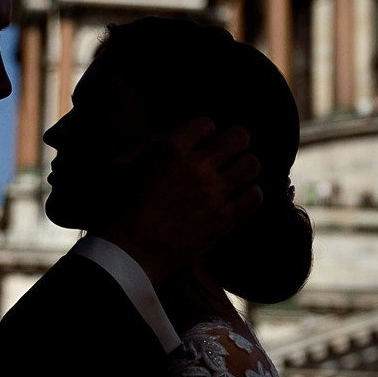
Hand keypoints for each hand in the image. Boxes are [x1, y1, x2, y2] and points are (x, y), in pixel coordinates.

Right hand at [105, 117, 259, 282]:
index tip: (202, 145)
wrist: (130, 253)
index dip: (205, 133)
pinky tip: (238, 199)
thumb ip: (151, 144)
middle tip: (227, 156)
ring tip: (235, 177)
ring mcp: (212, 194)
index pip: (206, 124)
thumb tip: (178, 134)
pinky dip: (249, 195)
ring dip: (244, 169)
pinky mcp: (223, 220)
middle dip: (234, 144)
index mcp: (171, 150)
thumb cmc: (123, 208)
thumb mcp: (126, 165)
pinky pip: (254, 196)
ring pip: (251, 164)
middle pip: (238, 137)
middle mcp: (196, 167)